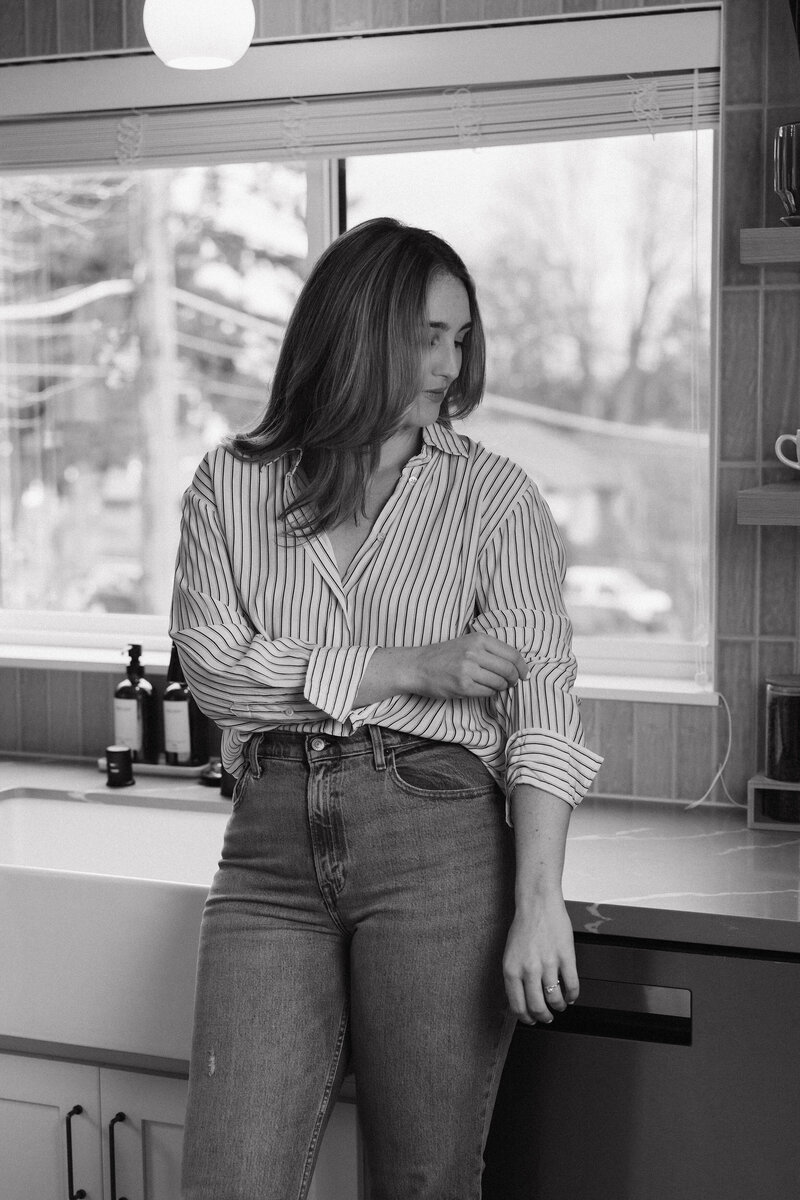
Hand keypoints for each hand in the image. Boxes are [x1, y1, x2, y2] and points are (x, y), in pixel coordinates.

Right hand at [411, 634, 527, 699]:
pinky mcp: (463, 686)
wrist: (418, 666)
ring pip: (499, 683)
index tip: (525, 674)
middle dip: (514, 679)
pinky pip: (487, 692)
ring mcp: (468, 670)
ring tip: (494, 685)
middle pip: (509, 670)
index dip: (523, 667)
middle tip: (512, 683)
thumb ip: (490, 650)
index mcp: (479, 639)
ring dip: (501, 687)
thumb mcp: (467, 643)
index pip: (512, 654)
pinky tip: (481, 689)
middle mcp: (474, 652)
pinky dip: (489, 693)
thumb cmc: (444, 655)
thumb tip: (516, 664)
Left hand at [502, 891, 578, 1024]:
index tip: (531, 1020)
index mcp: (511, 970)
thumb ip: (515, 977)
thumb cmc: (523, 926)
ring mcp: (548, 964)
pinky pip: (572, 985)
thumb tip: (521, 999)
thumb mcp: (510, 954)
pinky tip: (571, 995)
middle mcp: (529, 969)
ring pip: (555, 999)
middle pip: (537, 1007)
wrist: (537, 903)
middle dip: (543, 1017)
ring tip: (560, 1005)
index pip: (518, 1006)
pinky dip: (573, 995)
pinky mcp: (566, 957)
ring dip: (558, 1007)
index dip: (526, 1018)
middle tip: (547, 1017)